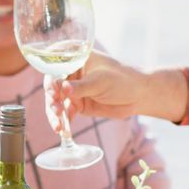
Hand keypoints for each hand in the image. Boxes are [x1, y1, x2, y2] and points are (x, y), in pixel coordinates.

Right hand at [45, 54, 188, 132]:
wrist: (138, 96)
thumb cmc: (122, 80)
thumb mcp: (101, 81)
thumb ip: (81, 86)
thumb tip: (62, 88)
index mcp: (75, 58)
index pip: (55, 64)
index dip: (50, 77)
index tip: (53, 89)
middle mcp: (70, 73)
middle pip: (52, 86)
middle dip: (52, 99)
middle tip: (57, 109)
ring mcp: (72, 90)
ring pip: (56, 101)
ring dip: (55, 114)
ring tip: (58, 125)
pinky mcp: (77, 104)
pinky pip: (64, 113)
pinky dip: (62, 121)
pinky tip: (62, 129)